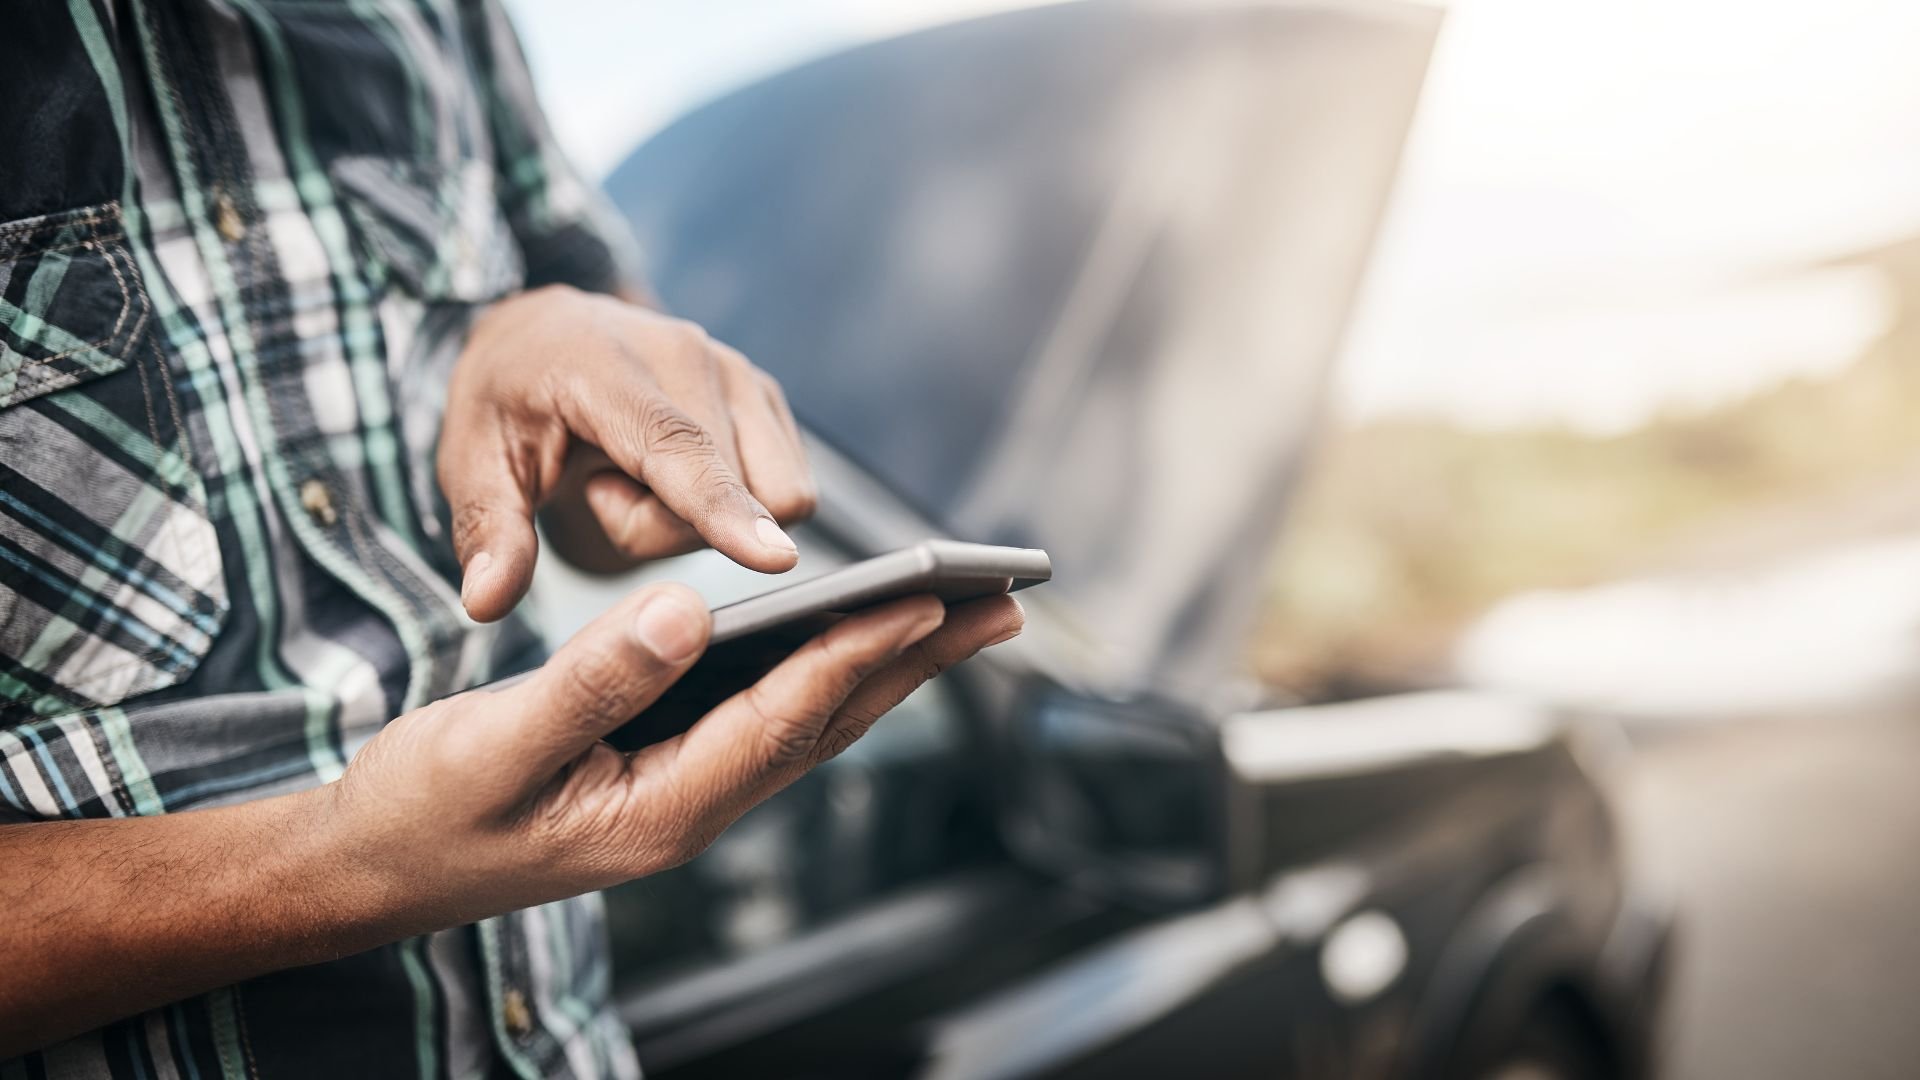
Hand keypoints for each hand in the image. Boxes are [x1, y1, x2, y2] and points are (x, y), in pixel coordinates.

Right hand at [328, 584, 1023, 924]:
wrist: (374, 868)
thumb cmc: (421, 809)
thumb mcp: (491, 744)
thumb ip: (588, 681)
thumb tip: (688, 610)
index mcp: (660, 809)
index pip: (782, 719)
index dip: (854, 654)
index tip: (923, 598)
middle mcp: (693, 809)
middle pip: (828, 725)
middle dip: (916, 663)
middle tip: (1000, 604)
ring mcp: (687, 796)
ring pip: (811, 723)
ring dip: (890, 667)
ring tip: (961, 613)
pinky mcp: (671, 773)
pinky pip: (772, 719)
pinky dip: (828, 673)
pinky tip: (856, 638)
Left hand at [440, 285, 817, 621]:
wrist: (546, 338)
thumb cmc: (510, 404)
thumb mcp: (472, 464)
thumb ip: (487, 532)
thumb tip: (486, 602)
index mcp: (607, 367)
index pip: (679, 448)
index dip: (725, 508)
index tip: (775, 559)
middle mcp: (690, 354)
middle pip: (727, 499)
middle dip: (667, 527)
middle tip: (604, 490)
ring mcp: (739, 370)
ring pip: (769, 498)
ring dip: (706, 516)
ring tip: (641, 479)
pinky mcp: (766, 394)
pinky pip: (785, 488)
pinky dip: (733, 499)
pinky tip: (674, 471)